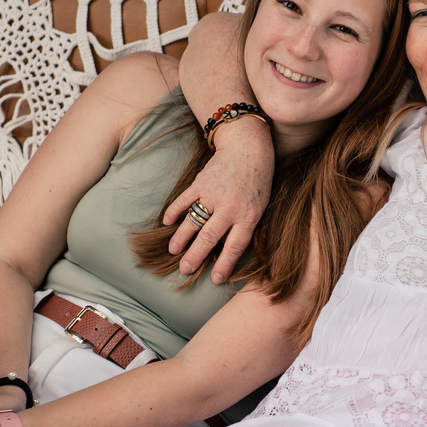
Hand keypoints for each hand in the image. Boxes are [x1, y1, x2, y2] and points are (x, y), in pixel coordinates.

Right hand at [163, 121, 273, 280]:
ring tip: (173, 251)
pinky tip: (167, 223)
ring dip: (181, 238)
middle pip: (209, 237)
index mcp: (248, 216)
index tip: (215, 279)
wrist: (249, 147)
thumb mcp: (259, 205)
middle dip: (195, 256)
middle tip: (185, 269)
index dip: (225, 264)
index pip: (235, 245)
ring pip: (193, 221)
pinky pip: (184, 200)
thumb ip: (244, 225)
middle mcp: (230, 207)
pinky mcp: (201, 183)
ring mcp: (214, 195)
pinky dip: (174, 212)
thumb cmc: (257, 180)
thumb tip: (225, 247)